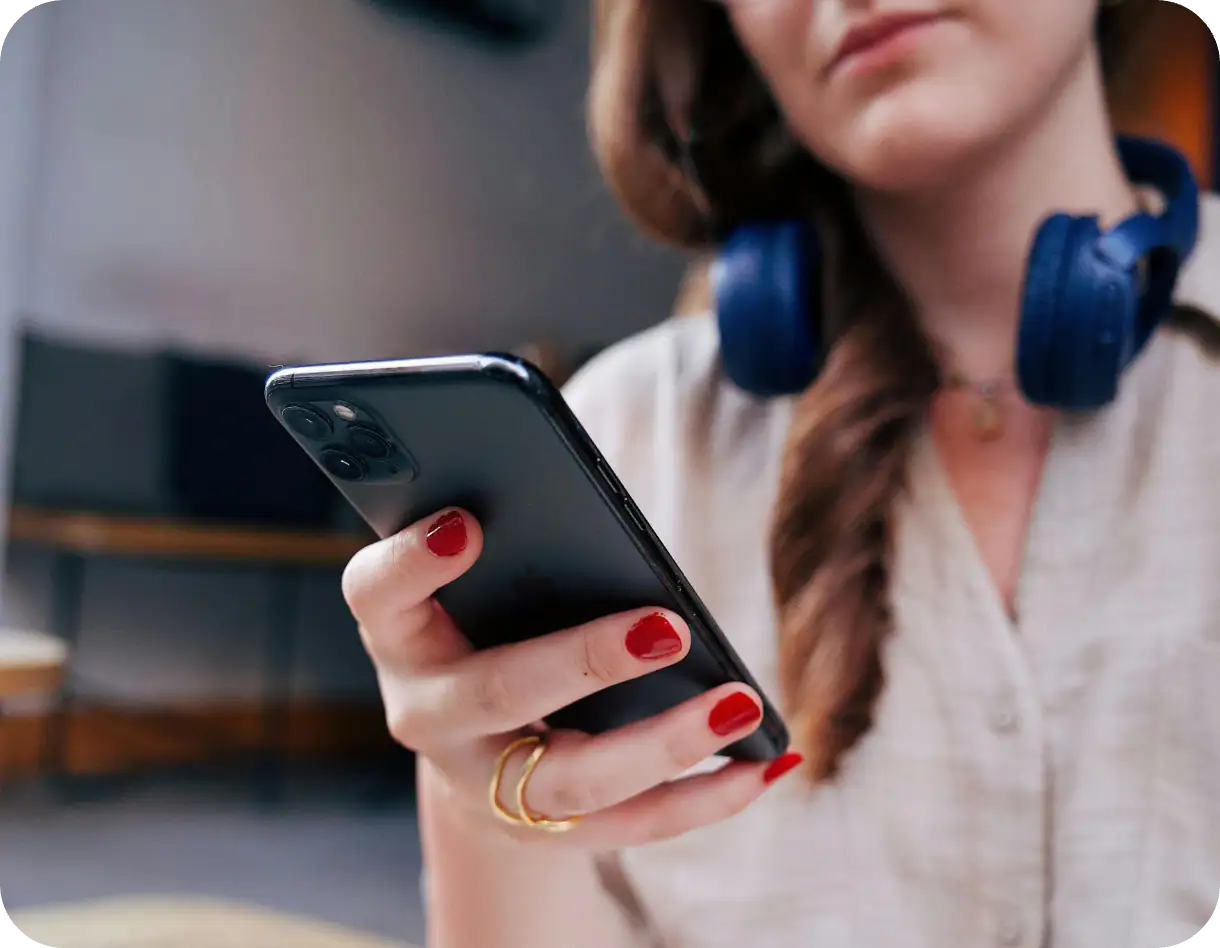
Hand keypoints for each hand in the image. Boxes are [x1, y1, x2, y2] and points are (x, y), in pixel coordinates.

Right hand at [343, 508, 802, 848]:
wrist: (473, 740)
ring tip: (738, 703)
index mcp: (401, 633)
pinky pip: (627, 826)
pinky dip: (703, 800)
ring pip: (569, 779)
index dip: (413, 563)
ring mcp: (483, 783)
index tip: (467, 524)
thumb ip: (519, 543)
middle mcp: (429, 713)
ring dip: (662, 743)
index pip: (378, 594)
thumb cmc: (487, 622)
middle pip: (494, 693)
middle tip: (666, 626)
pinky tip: (762, 767)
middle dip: (582, 662)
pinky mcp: (542, 830)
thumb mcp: (479, 581)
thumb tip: (605, 522)